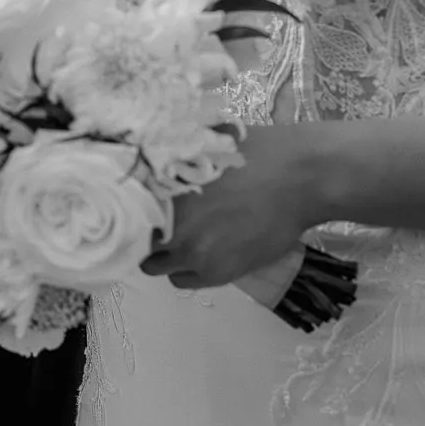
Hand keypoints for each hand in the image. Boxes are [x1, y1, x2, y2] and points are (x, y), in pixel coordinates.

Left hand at [140, 126, 318, 291]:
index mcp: (161, 190)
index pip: (126, 212)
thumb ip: (170, 155)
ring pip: (157, 267)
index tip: (136, 208)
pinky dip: (186, 270)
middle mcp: (170, 226)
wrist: (298, 177)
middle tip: (160, 223)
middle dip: (145, 233)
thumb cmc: (253, 152)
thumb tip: (147, 150)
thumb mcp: (202, 144)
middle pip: (137, 242)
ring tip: (182, 238)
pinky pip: (183, 281)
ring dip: (164, 255)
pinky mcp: (217, 273)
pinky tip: (201, 251)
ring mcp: (193, 253)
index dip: (129, 211)